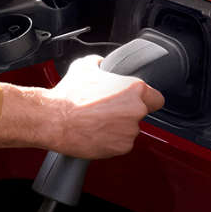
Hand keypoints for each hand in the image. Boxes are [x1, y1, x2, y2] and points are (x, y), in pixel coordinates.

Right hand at [48, 54, 165, 158]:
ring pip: (130, 129)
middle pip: (141, 114)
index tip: (136, 100)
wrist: (54, 119)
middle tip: (107, 109)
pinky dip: (111, 140)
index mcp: (134, 89)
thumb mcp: (84, 66)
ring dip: (119, 127)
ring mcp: (129, 131)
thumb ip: (101, 64)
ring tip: (97, 121)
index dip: (146, 99)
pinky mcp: (120, 148)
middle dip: (127, 112)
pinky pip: (121, 143)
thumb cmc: (69, 95)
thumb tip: (101, 64)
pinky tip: (95, 132)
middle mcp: (136, 110)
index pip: (157, 98)